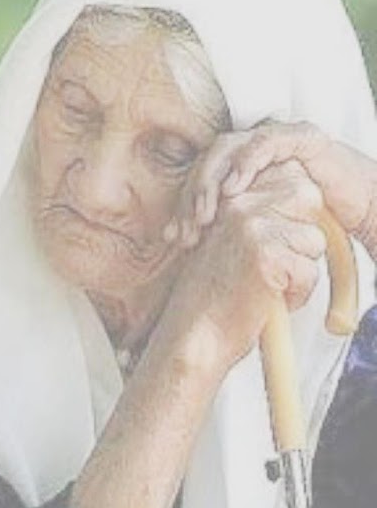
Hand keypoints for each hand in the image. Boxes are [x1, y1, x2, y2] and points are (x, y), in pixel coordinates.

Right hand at [161, 159, 325, 372]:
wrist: (193, 332)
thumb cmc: (215, 291)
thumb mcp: (235, 237)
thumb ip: (264, 210)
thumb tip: (307, 194)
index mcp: (231, 194)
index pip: (292, 175)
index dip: (295, 209)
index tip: (276, 237)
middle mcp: (239, 203)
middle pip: (307, 198)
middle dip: (300, 235)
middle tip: (272, 262)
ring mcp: (250, 226)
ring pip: (313, 239)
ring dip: (299, 269)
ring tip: (266, 283)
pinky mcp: (265, 255)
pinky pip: (309, 271)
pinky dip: (296, 294)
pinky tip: (266, 298)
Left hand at [165, 121, 376, 259]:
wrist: (364, 208)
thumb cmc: (313, 222)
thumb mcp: (260, 230)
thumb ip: (227, 231)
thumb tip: (182, 247)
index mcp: (238, 166)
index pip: (198, 178)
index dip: (182, 206)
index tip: (174, 239)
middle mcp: (252, 148)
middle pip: (206, 162)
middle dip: (191, 197)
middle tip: (185, 231)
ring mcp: (275, 138)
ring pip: (226, 148)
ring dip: (210, 181)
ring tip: (204, 214)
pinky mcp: (299, 137)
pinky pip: (263, 143)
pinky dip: (244, 163)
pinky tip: (232, 190)